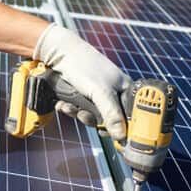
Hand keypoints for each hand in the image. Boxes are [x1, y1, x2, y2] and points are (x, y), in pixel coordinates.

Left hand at [34, 25, 131, 139]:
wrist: (57, 53)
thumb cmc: (83, 65)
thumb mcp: (100, 92)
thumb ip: (111, 114)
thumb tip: (122, 136)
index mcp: (126, 91)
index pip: (132, 117)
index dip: (123, 128)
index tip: (111, 133)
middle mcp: (114, 94)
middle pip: (110, 121)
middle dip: (93, 120)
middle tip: (83, 115)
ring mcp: (97, 96)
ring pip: (92, 117)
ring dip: (79, 114)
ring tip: (70, 106)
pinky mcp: (83, 97)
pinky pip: (80, 111)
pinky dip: (71, 109)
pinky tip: (63, 104)